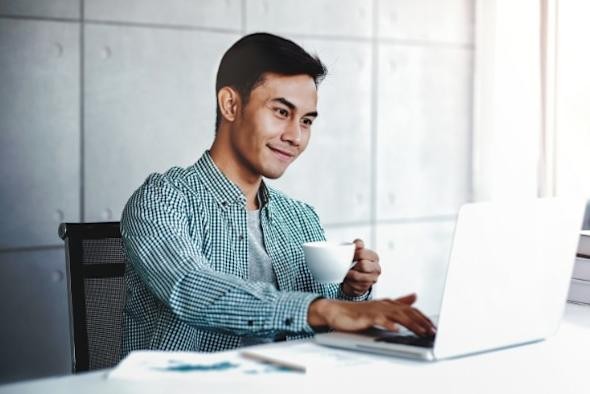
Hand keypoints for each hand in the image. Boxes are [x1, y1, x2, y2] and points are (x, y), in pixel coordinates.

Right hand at [308, 293, 435, 335]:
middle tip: (433, 331)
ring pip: (397, 316)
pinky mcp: (365, 317)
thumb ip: (398, 302)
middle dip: (421, 322)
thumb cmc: (357, 312)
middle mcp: (384, 305)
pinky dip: (387, 324)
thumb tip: (415, 296)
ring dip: (411, 324)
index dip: (423, 318)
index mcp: (389, 304)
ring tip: (421, 332)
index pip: (410, 309)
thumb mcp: (381, 307)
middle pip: (407, 312)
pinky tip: (395, 329)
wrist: (335, 311)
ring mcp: (375, 310)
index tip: (434, 327)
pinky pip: (378, 320)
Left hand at [341, 239, 380, 296]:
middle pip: (363, 265)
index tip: (348, 255)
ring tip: (347, 272)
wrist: (355, 277)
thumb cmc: (356, 262)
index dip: (353, 254)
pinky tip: (349, 279)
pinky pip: (354, 284)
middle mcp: (376, 268)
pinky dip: (349, 282)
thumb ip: (358, 245)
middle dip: (352, 265)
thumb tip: (357, 244)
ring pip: (356, 276)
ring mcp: (372, 279)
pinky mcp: (366, 287)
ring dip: (349, 274)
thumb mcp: (356, 251)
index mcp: (374, 257)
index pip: (362, 253)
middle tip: (347, 265)